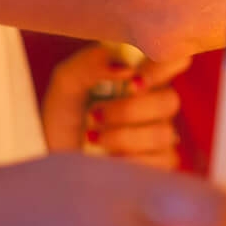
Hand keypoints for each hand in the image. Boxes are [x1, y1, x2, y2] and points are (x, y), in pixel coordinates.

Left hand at [41, 44, 189, 168]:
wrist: (51, 161)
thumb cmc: (62, 119)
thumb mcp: (67, 84)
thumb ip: (90, 64)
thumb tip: (126, 67)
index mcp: (140, 77)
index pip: (175, 61)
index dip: (165, 67)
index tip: (134, 80)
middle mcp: (155, 104)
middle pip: (170, 100)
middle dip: (129, 110)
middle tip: (95, 116)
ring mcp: (160, 136)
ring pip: (164, 133)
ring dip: (124, 137)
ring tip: (93, 139)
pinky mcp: (159, 165)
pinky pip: (161, 161)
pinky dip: (130, 160)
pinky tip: (108, 159)